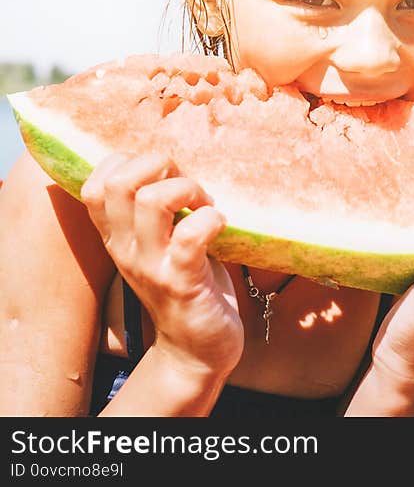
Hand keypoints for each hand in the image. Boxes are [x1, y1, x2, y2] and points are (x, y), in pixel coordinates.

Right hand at [80, 152, 243, 378]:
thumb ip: (156, 209)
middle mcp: (125, 249)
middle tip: (188, 187)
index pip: (95, 183)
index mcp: (117, 236)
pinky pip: (191, 234)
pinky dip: (211, 219)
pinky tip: (221, 224)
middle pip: (118, 183)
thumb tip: (175, 162)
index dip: (130, 162)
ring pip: (153, 201)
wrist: (197, 348)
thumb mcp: (159, 243)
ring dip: (188, 189)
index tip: (163, 175)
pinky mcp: (182, 282)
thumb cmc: (186, 283)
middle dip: (159, 166)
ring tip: (205, 205)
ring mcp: (151, 266)